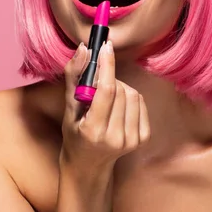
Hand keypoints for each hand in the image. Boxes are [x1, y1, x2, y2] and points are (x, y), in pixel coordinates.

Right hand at [60, 40, 150, 176]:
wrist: (89, 164)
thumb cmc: (75, 133)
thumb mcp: (68, 108)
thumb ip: (74, 76)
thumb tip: (84, 48)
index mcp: (93, 131)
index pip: (107, 91)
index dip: (107, 66)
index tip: (106, 47)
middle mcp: (114, 137)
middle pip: (121, 90)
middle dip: (110, 80)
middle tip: (98, 85)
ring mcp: (131, 140)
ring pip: (133, 94)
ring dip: (121, 88)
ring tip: (107, 98)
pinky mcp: (142, 139)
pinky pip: (141, 103)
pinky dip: (130, 98)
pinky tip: (118, 107)